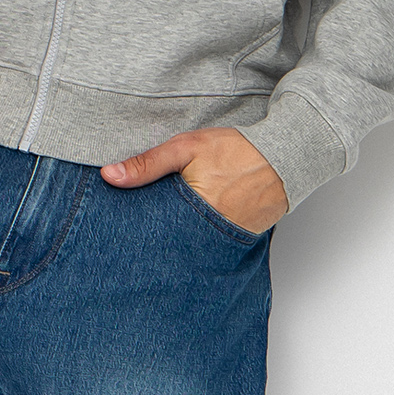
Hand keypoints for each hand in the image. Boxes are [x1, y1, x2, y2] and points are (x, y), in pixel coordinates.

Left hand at [99, 126, 287, 232]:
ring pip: (188, 246)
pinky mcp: (237, 241)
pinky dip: (197, 237)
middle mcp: (209, 232)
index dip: (137, 228)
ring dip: (176, 239)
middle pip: (168, 243)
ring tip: (163, 232)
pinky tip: (189, 229)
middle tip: (138, 236)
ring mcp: (225, 240)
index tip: (121, 229)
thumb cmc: (237, 150)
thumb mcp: (186, 148)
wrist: (284, 158)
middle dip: (154, 238)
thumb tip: (109, 175)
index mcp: (193, 210)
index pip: (152, 229)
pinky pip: (209, 244)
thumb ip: (148, 163)